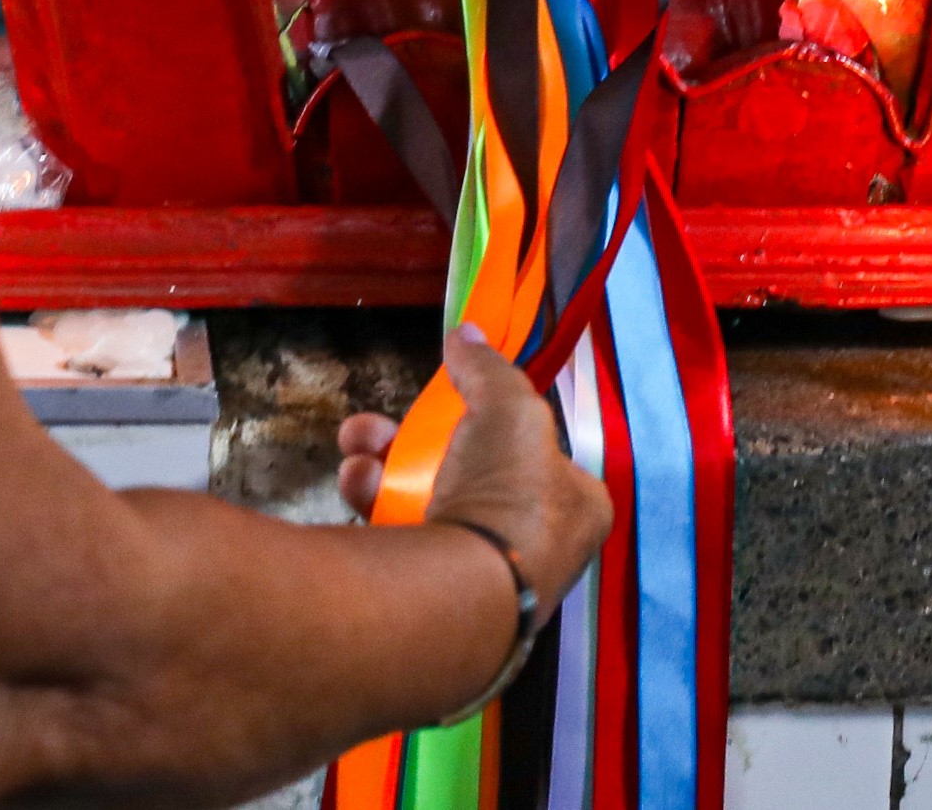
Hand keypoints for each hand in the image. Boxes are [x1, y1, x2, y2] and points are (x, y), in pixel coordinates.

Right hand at [340, 330, 610, 618]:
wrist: (462, 593)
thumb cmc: (509, 494)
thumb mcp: (509, 407)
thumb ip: (487, 367)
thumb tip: (466, 332)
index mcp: (577, 508)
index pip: (541, 456)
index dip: (499, 424)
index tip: (459, 404)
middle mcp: (537, 546)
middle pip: (470, 473)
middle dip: (414, 440)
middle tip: (381, 426)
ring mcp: (484, 577)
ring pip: (427, 502)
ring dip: (384, 467)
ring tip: (357, 449)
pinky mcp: (438, 598)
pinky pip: (405, 538)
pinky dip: (376, 506)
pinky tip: (354, 484)